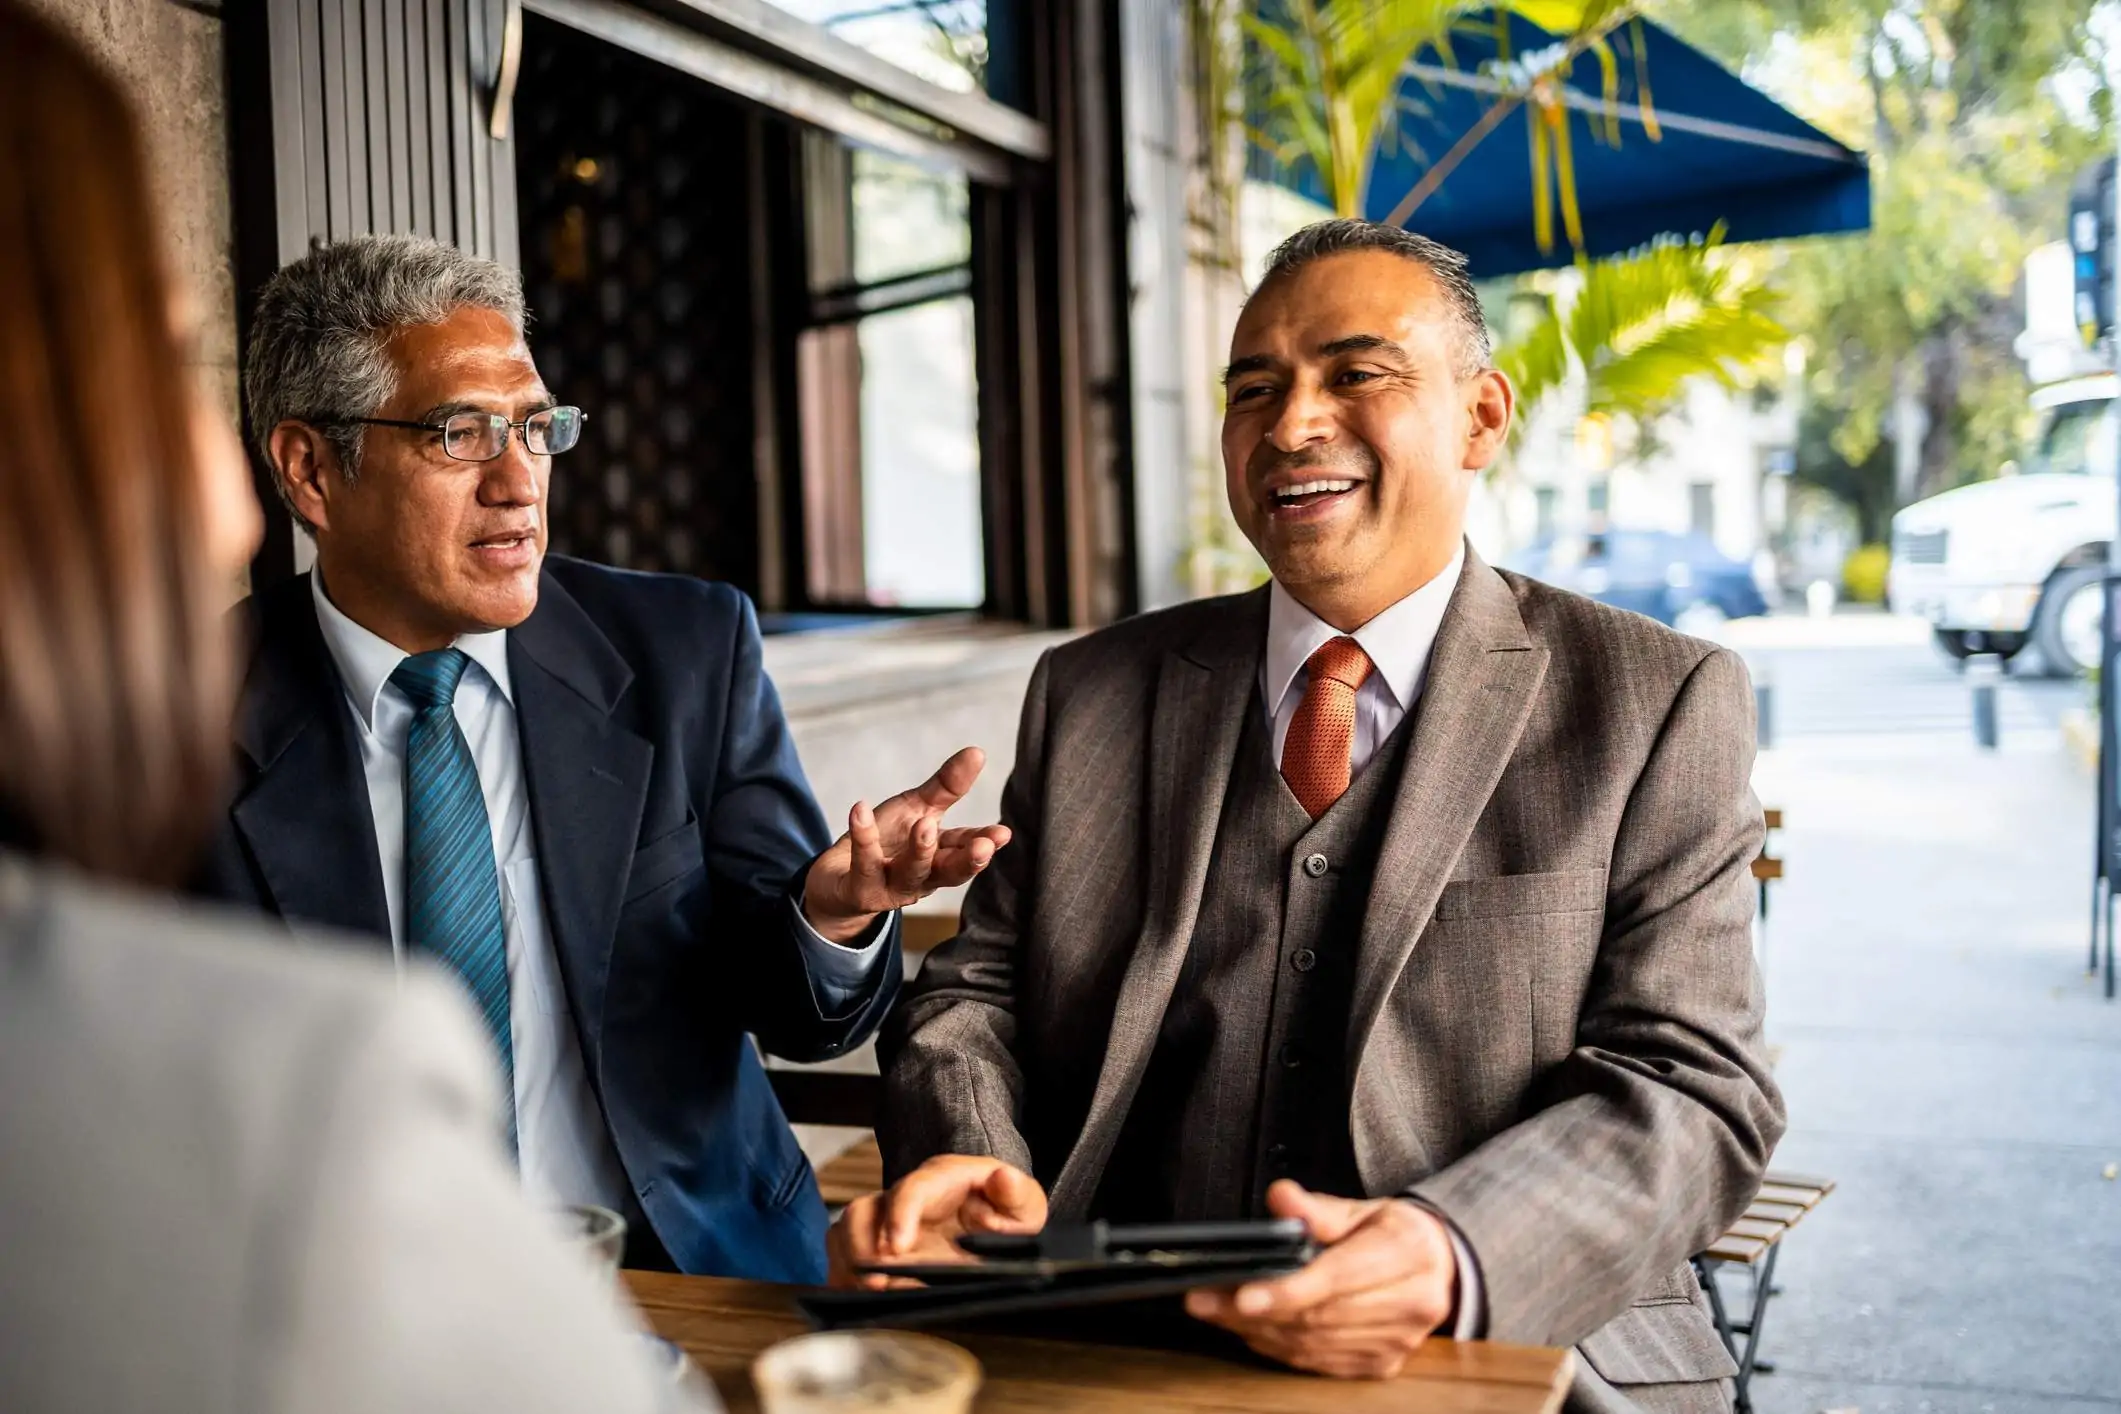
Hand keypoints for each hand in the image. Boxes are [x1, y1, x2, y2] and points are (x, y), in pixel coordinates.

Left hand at [803, 747, 1012, 944]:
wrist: (836, 880)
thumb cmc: (884, 843)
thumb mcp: (916, 809)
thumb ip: (947, 787)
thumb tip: (978, 752)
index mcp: (939, 857)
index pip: (965, 848)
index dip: (985, 842)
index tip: (1002, 833)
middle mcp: (921, 877)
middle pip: (948, 872)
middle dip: (966, 860)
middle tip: (982, 846)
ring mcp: (891, 888)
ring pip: (910, 873)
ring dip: (920, 851)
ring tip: (924, 825)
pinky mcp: (861, 891)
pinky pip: (864, 865)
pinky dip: (863, 838)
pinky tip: (860, 811)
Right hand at [826, 1155, 1048, 1289]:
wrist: (992, 1216)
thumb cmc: (1004, 1208)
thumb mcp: (1023, 1202)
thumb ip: (1016, 1194)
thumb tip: (1003, 1179)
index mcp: (940, 1180)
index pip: (911, 1189)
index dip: (899, 1216)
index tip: (896, 1248)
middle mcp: (905, 1196)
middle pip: (863, 1211)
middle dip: (862, 1247)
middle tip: (877, 1283)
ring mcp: (885, 1221)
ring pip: (845, 1233)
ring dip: (850, 1266)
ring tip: (870, 1294)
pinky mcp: (876, 1246)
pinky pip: (844, 1259)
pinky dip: (845, 1280)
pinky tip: (861, 1300)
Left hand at [1184, 1181, 1457, 1378]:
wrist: (1438, 1268)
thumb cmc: (1393, 1235)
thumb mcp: (1360, 1209)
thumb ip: (1317, 1209)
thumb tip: (1281, 1198)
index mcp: (1408, 1253)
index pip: (1339, 1278)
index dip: (1289, 1290)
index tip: (1244, 1295)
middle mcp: (1410, 1303)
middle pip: (1320, 1316)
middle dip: (1256, 1312)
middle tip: (1206, 1300)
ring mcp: (1398, 1341)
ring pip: (1315, 1344)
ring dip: (1260, 1331)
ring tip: (1218, 1312)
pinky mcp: (1382, 1365)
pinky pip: (1320, 1363)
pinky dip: (1280, 1348)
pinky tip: (1252, 1330)